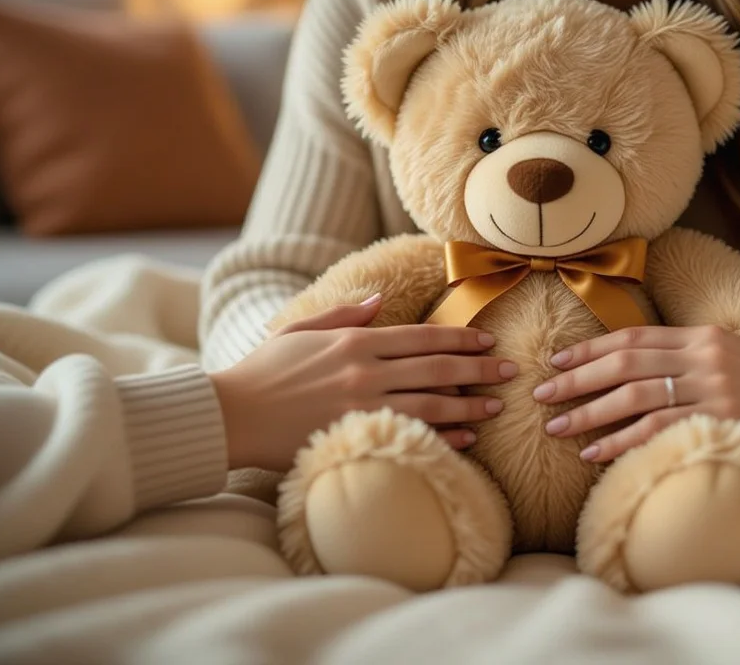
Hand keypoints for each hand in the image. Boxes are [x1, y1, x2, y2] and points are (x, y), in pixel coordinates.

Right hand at [210, 295, 517, 471]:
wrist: (230, 414)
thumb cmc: (263, 372)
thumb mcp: (301, 330)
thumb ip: (343, 314)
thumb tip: (377, 301)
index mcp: (355, 339)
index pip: (423, 335)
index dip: (461, 337)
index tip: (487, 340)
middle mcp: (366, 369)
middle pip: (437, 366)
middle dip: (479, 368)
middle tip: (510, 371)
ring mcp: (363, 404)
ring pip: (432, 402)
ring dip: (470, 404)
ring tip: (496, 406)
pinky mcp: (356, 434)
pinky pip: (411, 435)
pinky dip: (443, 436)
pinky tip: (467, 438)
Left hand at [532, 325, 739, 472]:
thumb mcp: (739, 361)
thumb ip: (695, 361)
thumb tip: (644, 376)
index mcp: (704, 336)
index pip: (633, 336)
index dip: (590, 348)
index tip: (557, 361)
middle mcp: (703, 354)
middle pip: (622, 361)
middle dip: (575, 378)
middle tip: (541, 394)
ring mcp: (711, 386)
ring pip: (631, 394)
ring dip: (587, 412)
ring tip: (555, 428)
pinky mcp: (720, 417)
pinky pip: (655, 428)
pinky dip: (619, 440)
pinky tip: (593, 453)